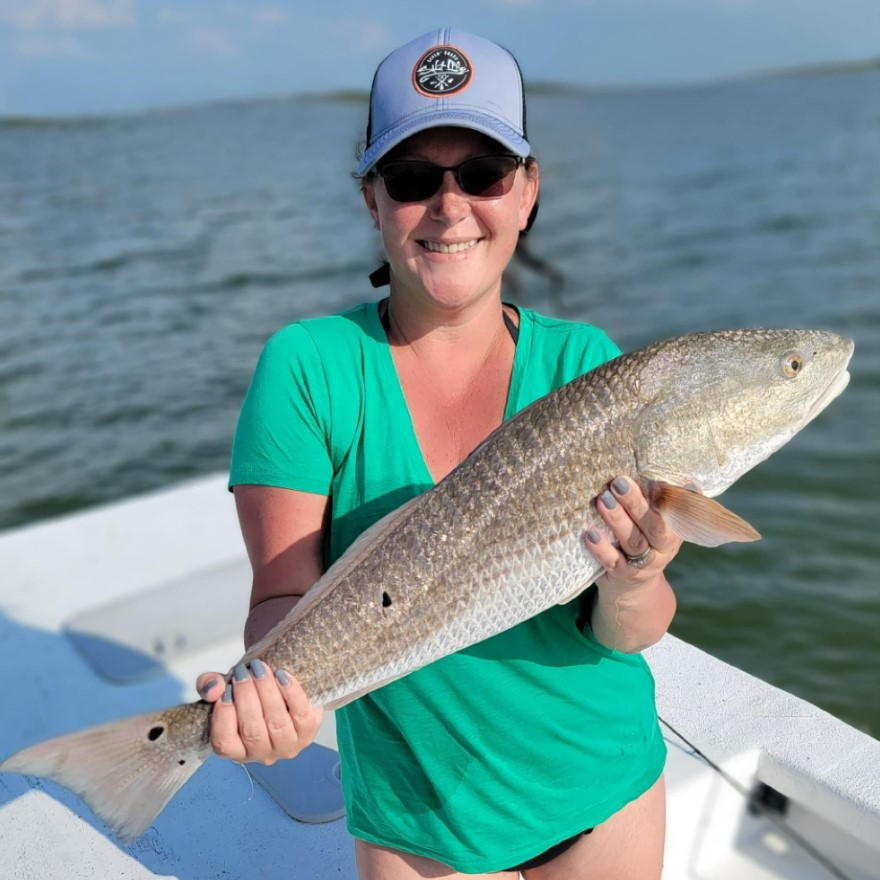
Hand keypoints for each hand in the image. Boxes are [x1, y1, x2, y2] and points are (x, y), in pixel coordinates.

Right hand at [196, 661, 323, 764]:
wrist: (279, 679)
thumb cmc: (248, 689)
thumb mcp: (224, 685)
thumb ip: (209, 684)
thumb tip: (214, 689)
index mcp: (236, 750)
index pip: (225, 743)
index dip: (224, 717)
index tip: (226, 690)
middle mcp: (262, 754)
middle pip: (253, 731)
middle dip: (247, 697)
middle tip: (243, 672)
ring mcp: (287, 746)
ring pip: (277, 724)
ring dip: (267, 693)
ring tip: (260, 669)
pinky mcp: (309, 731)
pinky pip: (302, 715)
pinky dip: (292, 694)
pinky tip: (282, 675)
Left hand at [585, 476, 692, 593]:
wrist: (633, 588)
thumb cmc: (644, 542)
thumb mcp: (660, 526)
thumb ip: (667, 502)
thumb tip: (691, 480)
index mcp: (674, 532)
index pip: (674, 513)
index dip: (667, 498)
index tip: (656, 480)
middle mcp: (662, 549)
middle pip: (653, 526)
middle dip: (635, 504)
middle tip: (619, 483)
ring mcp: (643, 564)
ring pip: (633, 542)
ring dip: (617, 520)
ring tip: (603, 500)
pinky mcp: (622, 575)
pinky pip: (613, 561)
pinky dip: (601, 548)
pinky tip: (590, 534)